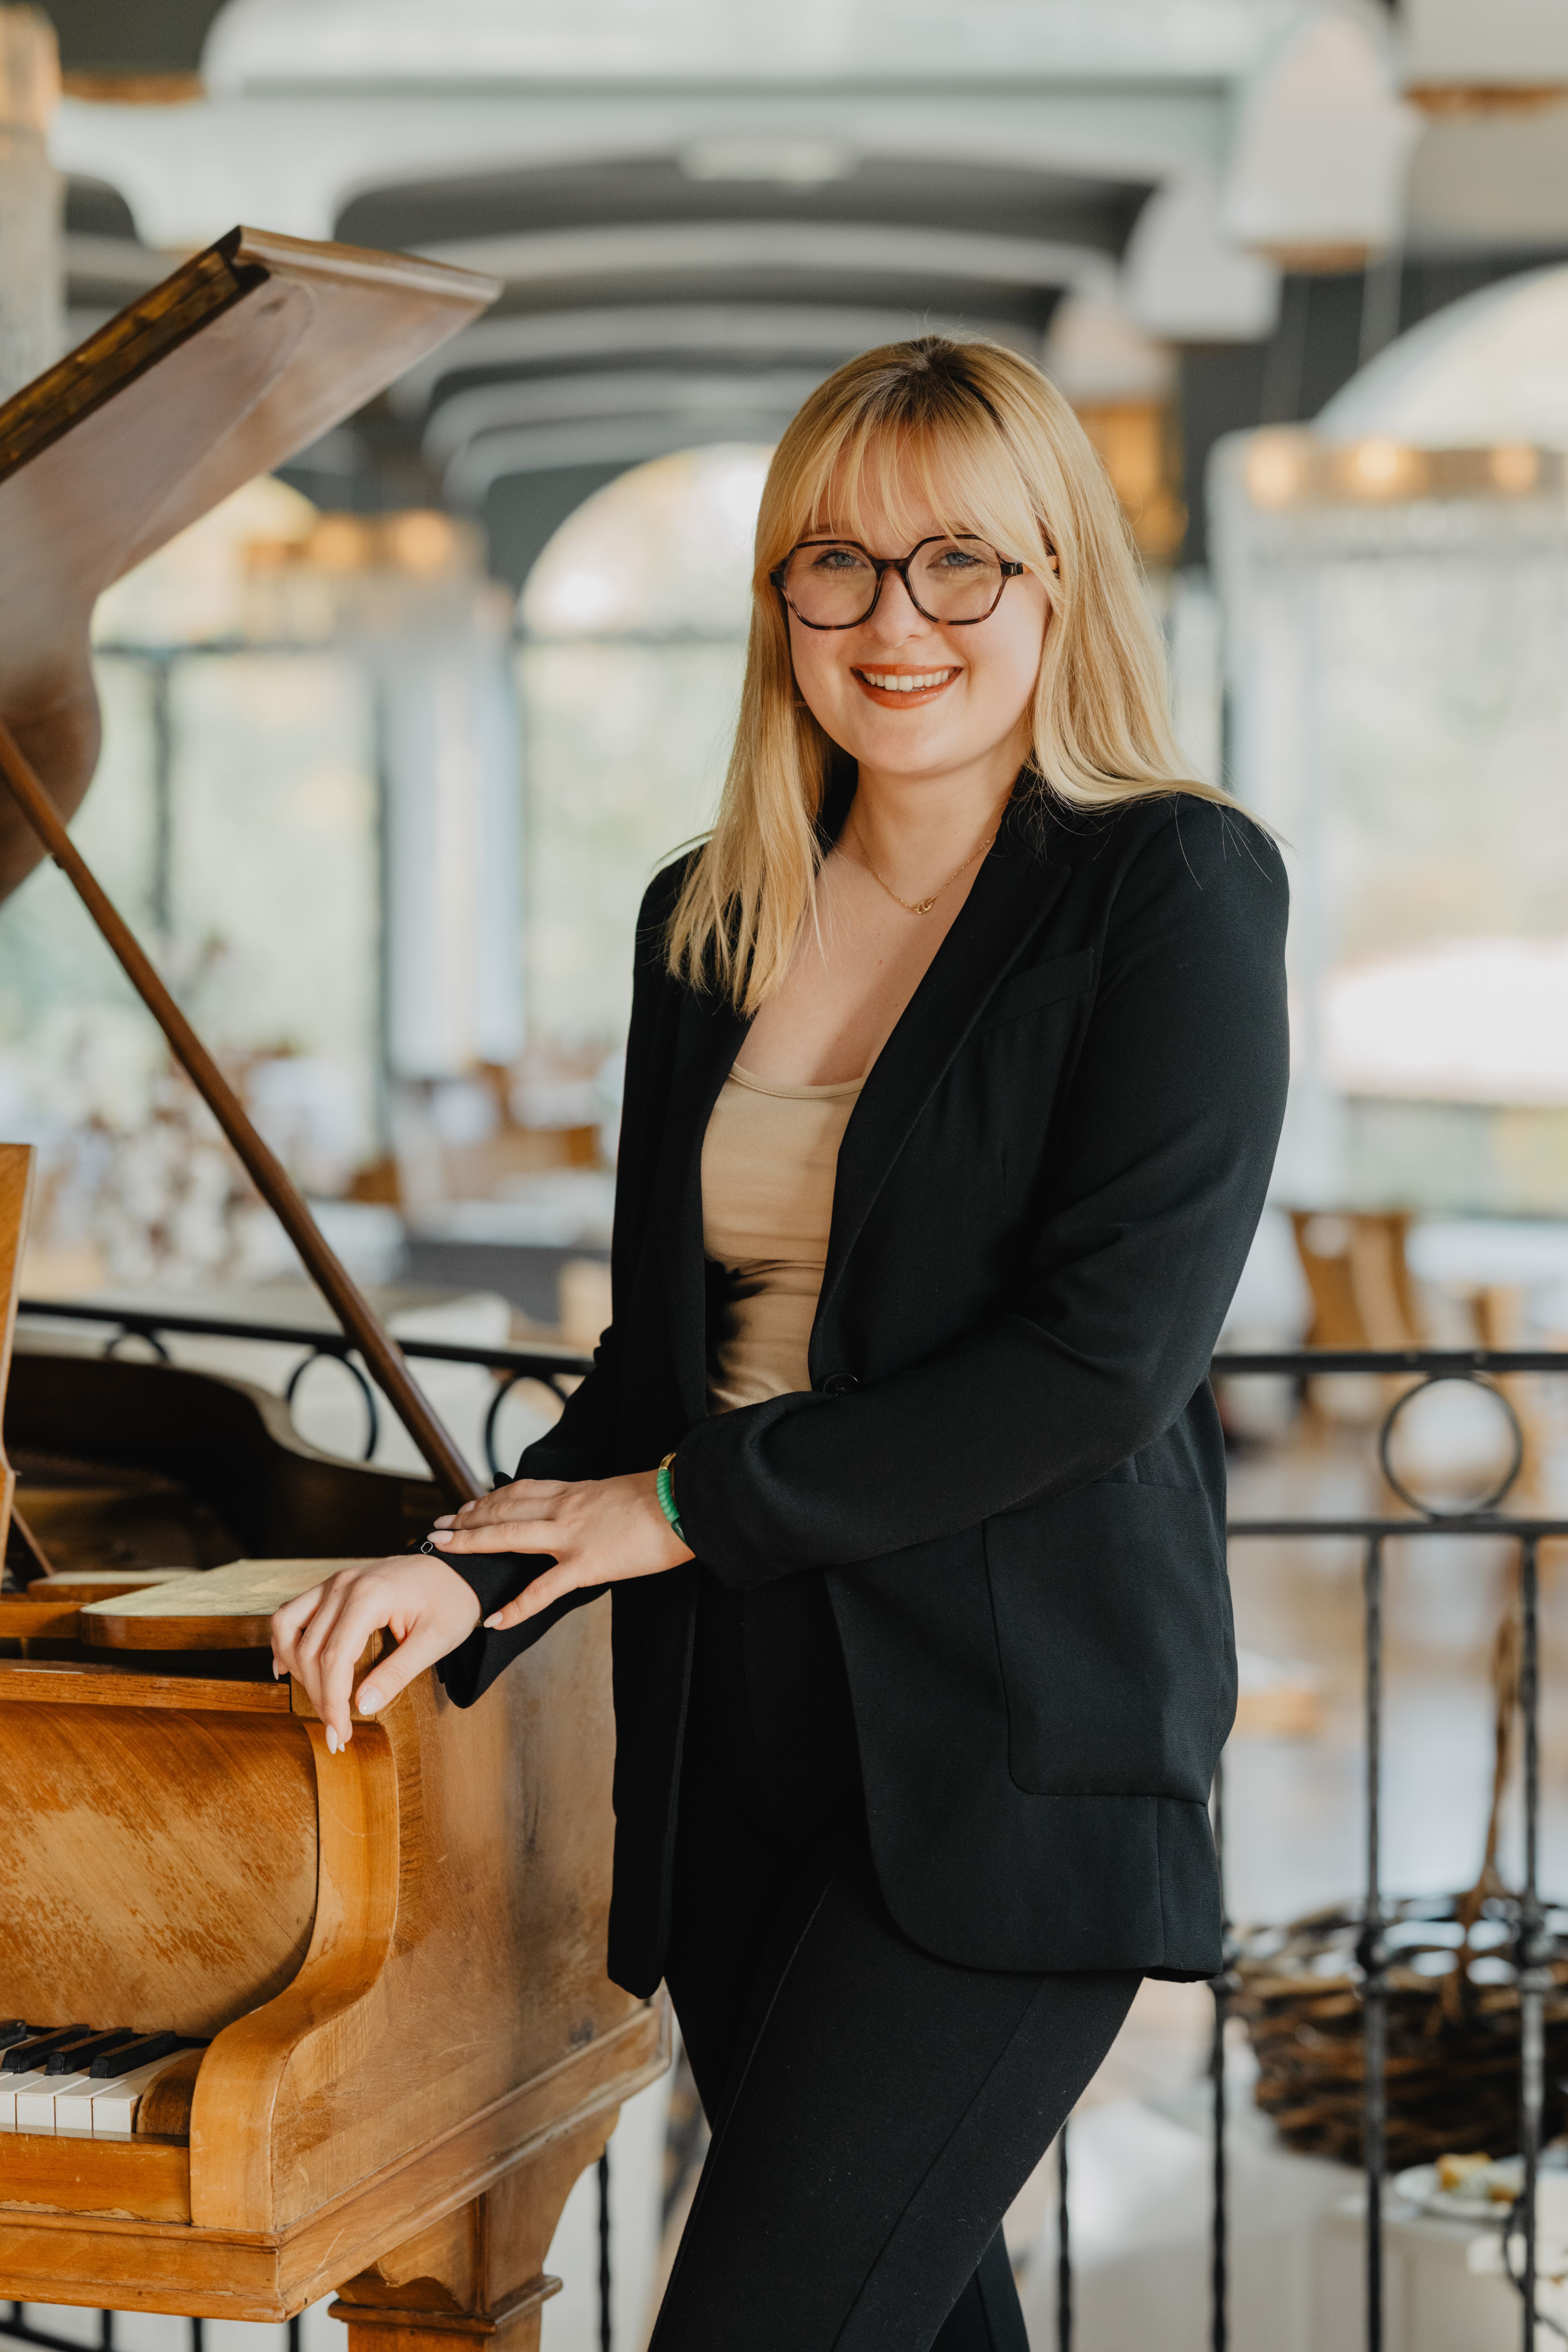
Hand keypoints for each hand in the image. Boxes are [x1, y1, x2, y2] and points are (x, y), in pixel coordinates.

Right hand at [270, 1553, 481, 1753]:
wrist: (459, 1569)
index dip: (332, 1703)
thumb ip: (397, 1674)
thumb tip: (362, 1707)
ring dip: (296, 1669)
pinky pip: (293, 1612)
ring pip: (289, 1628)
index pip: (335, 1660)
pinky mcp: (333, 1586)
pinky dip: (286, 1640)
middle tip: (336, 1731)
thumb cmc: (452, 1601)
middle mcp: (344, 1585)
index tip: (340, 1735)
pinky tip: (289, 1666)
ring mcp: (335, 1582)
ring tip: (317, 1701)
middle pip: (310, 1650)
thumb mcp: (435, 1641)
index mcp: (370, 1596)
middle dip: (318, 1696)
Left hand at [428, 1469, 693, 1632]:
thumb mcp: (618, 1493)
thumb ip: (593, 1504)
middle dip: (467, 1517)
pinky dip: (515, 1607)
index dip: (488, 1497)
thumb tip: (586, 1513)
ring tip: (447, 1550)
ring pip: (509, 1535)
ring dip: (473, 1541)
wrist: (685, 1502)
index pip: (520, 1490)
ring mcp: (571, 1536)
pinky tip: (495, 1620)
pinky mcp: (586, 1564)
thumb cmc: (662, 1499)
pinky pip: (542, 1590)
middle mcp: (564, 1507)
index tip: (468, 1504)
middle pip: (503, 1508)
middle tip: (440, 1526)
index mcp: (574, 1491)